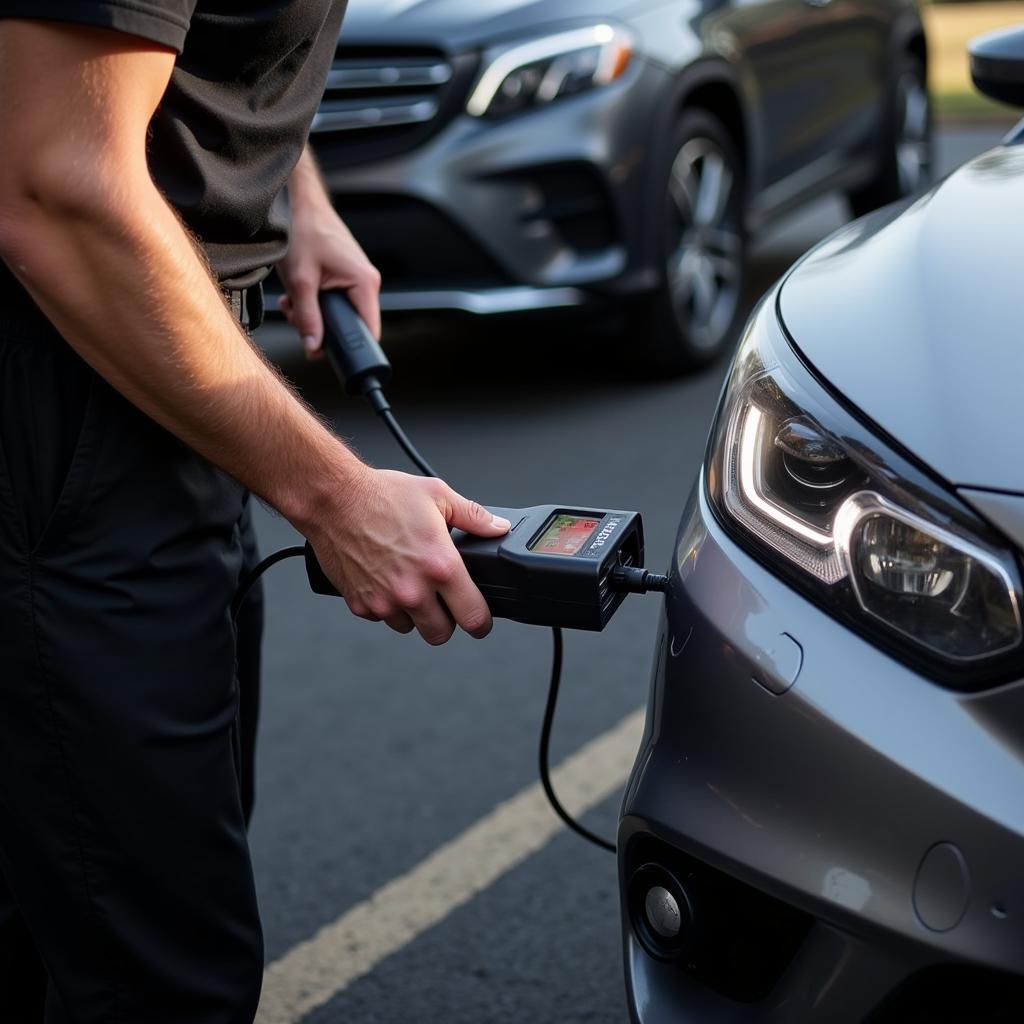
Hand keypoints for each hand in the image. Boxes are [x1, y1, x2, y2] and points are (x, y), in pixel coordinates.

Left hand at [277, 204, 381, 357]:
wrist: (298, 202)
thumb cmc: (303, 230)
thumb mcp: (300, 281)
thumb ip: (308, 317)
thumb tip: (313, 348)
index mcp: (365, 283)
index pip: (368, 331)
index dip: (347, 346)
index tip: (324, 350)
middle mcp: (367, 282)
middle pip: (349, 325)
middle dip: (320, 327)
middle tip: (295, 314)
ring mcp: (357, 278)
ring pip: (338, 314)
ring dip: (312, 313)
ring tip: (292, 300)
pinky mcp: (346, 275)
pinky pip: (335, 300)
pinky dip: (313, 301)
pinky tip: (298, 291)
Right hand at [306, 468, 510, 644]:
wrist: (332, 499)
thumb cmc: (381, 495)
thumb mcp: (438, 495)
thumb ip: (474, 516)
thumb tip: (498, 527)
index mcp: (440, 566)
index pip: (474, 617)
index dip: (482, 622)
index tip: (480, 619)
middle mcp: (413, 590)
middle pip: (441, 635)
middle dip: (447, 621)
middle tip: (443, 601)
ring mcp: (384, 601)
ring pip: (410, 628)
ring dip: (414, 613)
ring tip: (409, 583)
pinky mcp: (360, 604)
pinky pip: (381, 618)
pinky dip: (386, 606)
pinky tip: (385, 580)